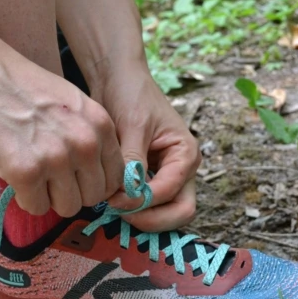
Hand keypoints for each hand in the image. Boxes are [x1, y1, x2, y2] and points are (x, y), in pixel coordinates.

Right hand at [0, 42, 123, 216]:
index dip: (92, 182)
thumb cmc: (18, 85)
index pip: (116, 178)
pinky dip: (23, 196)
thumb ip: (88, 136)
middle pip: (93, 197)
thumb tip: (95, 176)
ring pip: (67, 207)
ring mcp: (57, 158)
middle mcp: (86, 142)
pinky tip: (12, 170)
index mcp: (101, 125)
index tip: (73, 177)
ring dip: (48, 196)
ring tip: (29, 170)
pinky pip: (36, 207)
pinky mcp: (26, 170)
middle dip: (70, 192)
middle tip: (46, 173)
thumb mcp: (70, 104)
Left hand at [95, 68, 200, 232]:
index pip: (170, 192)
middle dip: (151, 219)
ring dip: (142, 217)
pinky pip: (149, 206)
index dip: (143, 201)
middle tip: (119, 213)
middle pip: (180, 212)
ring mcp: (168, 177)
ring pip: (166, 214)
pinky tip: (112, 200)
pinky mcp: (151, 180)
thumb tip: (128, 196)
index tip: (114, 199)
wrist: (118, 79)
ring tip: (113, 206)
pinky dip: (134, 209)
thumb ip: (133, 163)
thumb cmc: (130, 95)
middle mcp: (182, 170)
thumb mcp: (133, 126)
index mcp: (186, 155)